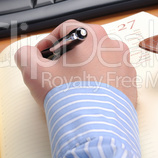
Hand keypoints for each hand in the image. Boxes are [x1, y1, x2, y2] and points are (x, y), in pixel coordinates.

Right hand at [15, 20, 136, 108]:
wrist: (95, 127)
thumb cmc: (69, 98)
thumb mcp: (35, 73)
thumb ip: (26, 56)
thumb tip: (27, 54)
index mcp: (90, 36)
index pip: (65, 29)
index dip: (49, 41)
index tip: (42, 55)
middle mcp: (111, 44)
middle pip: (84, 44)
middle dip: (68, 55)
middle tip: (56, 72)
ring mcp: (124, 63)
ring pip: (99, 59)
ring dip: (85, 68)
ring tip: (73, 86)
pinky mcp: (131, 81)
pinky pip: (112, 75)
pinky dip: (101, 81)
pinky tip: (89, 95)